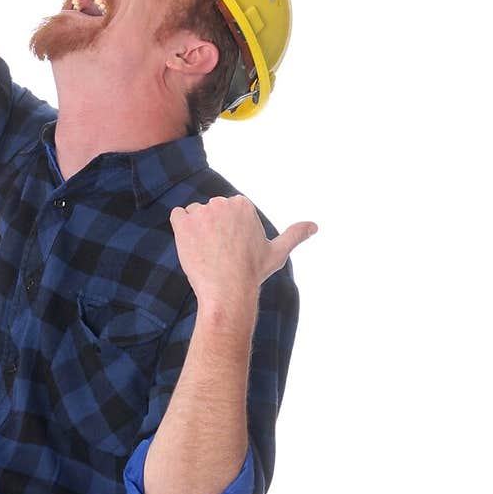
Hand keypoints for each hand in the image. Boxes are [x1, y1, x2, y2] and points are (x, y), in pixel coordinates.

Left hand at [169, 196, 317, 312]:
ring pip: (193, 215)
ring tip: (206, 252)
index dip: (227, 231)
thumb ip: (295, 235)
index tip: (231, 248)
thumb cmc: (253, 273)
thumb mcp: (277, 252)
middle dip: (211, 229)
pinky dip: (181, 230)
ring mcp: (202, 212)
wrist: (228, 291)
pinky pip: (177, 216)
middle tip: (219, 253)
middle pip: (209, 211)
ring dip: (196, 230)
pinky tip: (191, 246)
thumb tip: (314, 226)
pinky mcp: (184, 222)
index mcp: (243, 204)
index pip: (226, 210)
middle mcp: (223, 203)